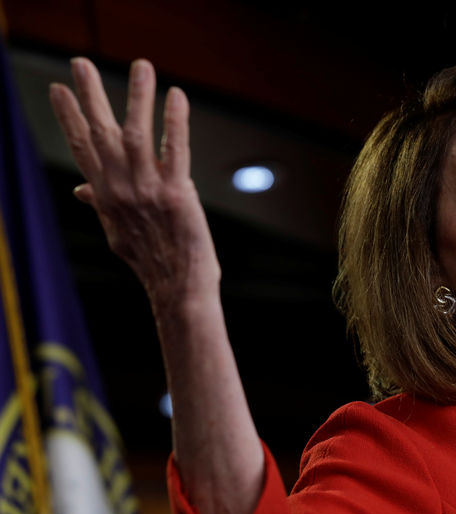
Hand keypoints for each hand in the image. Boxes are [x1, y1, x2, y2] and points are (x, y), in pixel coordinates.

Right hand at [49, 58, 219, 306]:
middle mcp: (120, 190)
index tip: (59, 89)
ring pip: (136, 135)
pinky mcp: (176, 195)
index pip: (82, 149)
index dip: (70, 118)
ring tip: (141, 65)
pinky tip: (177, 97)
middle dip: (89, 97)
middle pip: (100, 135)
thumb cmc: (153, 260)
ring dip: (137, 97)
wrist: (177, 289)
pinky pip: (175, 151)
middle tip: (80, 62)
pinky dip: (175, 123)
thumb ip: (101, 205)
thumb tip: (80, 190)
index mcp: (105, 197)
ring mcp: (146, 192)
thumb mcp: (119, 233)